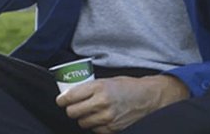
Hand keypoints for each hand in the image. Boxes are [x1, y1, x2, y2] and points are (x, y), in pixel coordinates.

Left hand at [55, 76, 188, 132]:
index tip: (61, 100)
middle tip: (74, 107)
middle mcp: (101, 102)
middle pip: (72, 112)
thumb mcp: (107, 81)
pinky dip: (94, 125)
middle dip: (71, 109)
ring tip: (89, 112)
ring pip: (82, 123)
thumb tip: (70, 94)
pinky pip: (94, 130)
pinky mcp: (112, 128)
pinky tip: (99, 118)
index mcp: (98, 87)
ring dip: (83, 118)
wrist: (148, 97)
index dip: (62, 99)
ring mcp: (107, 117)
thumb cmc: (127, 87)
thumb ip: (89, 88)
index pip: (70, 96)